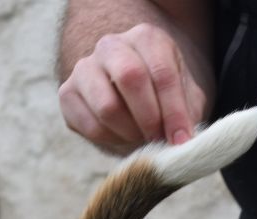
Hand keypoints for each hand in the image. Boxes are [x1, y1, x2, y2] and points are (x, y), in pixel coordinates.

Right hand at [58, 22, 209, 154]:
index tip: (181, 140)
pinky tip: (122, 136)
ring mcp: (85, 67)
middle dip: (150, 118)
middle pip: (130, 78)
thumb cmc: (163, 97)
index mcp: (147, 39)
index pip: (162, 72)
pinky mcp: (68, 94)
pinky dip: (111, 140)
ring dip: (130, 132)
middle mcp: (112, 45)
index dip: (174, 112)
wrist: (132, 97)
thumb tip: (183, 141)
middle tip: (159, 139)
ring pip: (107, 106)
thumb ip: (188, 114)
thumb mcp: (186, 99)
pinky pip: (91, 126)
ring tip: (142, 137)